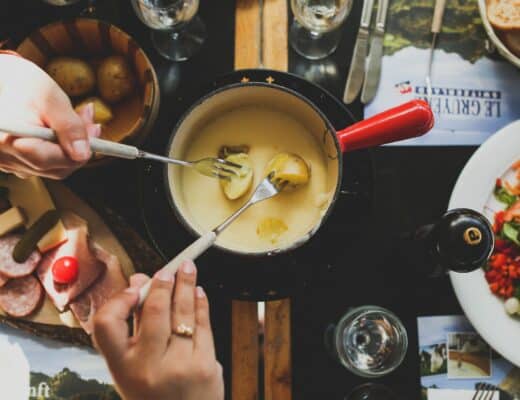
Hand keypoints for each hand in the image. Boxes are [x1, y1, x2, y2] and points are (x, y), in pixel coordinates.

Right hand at [0, 54, 99, 178]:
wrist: (0, 80)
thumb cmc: (21, 84)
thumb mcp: (50, 98)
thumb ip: (69, 127)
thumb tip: (83, 154)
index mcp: (10, 142)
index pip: (57, 161)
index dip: (82, 149)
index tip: (95, 131)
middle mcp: (4, 158)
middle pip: (56, 168)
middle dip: (79, 148)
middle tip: (90, 124)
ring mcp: (6, 162)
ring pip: (51, 168)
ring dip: (70, 148)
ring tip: (77, 121)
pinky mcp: (10, 161)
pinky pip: (41, 164)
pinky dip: (56, 150)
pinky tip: (60, 131)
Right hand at [92, 261, 223, 399]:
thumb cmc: (155, 394)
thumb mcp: (132, 369)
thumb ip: (134, 327)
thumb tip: (139, 282)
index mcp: (122, 368)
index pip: (106, 324)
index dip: (118, 300)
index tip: (132, 288)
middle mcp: (148, 367)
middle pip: (154, 311)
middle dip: (163, 284)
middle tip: (168, 269)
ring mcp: (179, 366)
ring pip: (183, 313)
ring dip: (186, 285)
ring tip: (188, 269)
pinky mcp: (205, 366)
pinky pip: (203, 325)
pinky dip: (201, 304)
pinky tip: (198, 292)